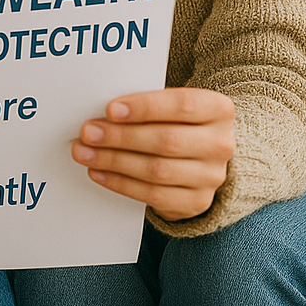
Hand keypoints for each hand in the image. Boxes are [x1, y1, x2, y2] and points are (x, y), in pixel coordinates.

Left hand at [71, 87, 234, 220]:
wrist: (201, 155)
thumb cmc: (176, 120)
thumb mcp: (170, 104)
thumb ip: (145, 103)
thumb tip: (102, 111)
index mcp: (218, 110)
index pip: (182, 105)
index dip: (144, 107)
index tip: (110, 109)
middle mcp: (221, 144)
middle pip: (167, 141)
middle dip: (120, 137)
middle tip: (88, 132)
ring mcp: (212, 177)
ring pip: (157, 170)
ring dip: (114, 161)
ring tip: (85, 152)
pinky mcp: (197, 202)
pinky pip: (154, 196)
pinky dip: (121, 183)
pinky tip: (99, 172)